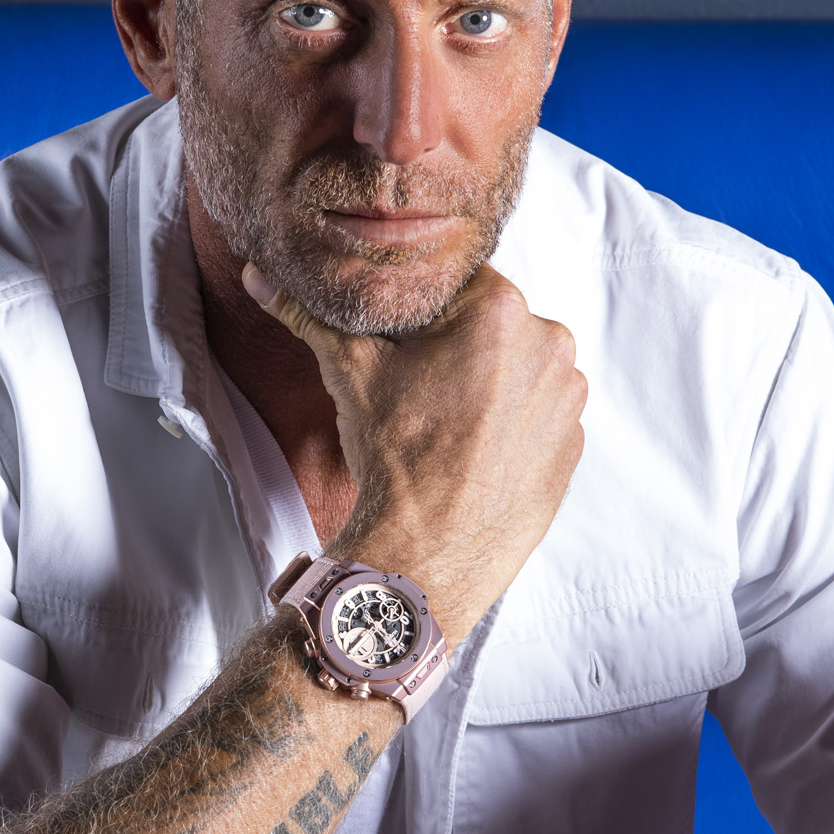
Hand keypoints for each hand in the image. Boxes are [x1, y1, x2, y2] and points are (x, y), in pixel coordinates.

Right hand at [242, 262, 585, 645]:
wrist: (428, 556)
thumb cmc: (396, 462)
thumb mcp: (349, 373)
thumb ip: (309, 314)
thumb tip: (260, 276)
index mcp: (501, 310)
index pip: (456, 282)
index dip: (421, 310)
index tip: (400, 342)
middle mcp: (550, 344)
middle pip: (492, 324)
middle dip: (456, 346)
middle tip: (417, 387)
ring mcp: (569, 397)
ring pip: (518, 368)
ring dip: (487, 383)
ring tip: (443, 423)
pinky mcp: (573, 442)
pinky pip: (537, 414)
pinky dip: (509, 424)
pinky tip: (470, 449)